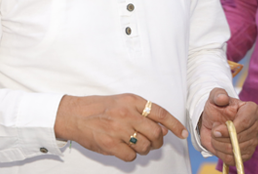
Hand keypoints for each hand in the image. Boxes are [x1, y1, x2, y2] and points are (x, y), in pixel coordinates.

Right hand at [54, 94, 187, 161]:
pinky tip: (124, 148)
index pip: (160, 113)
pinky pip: (131, 156)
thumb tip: (163, 129)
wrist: (74, 115)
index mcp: (132, 101)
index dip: (175, 125)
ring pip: (145, 146)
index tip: (183, 133)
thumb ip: (143, 113)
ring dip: (144, 149)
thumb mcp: (123, 102)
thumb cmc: (99, 108)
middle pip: (155, 133)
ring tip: (135, 144)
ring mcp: (118, 129)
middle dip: (158, 142)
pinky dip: (131, 155)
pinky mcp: (110, 144)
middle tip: (154, 143)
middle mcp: (127, 114)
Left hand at [199, 88, 257, 165]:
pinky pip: (234, 159)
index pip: (245, 122)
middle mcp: (256, 126)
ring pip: (235, 149)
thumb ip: (218, 95)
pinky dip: (221, 153)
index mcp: (252, 109)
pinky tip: (219, 145)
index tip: (216, 129)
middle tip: (214, 131)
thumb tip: (222, 98)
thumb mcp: (214, 98)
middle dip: (221, 137)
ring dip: (219, 145)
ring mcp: (254, 141)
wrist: (213, 122)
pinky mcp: (248, 153)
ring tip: (215, 136)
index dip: (229, 128)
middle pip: (239, 138)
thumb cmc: (217, 108)